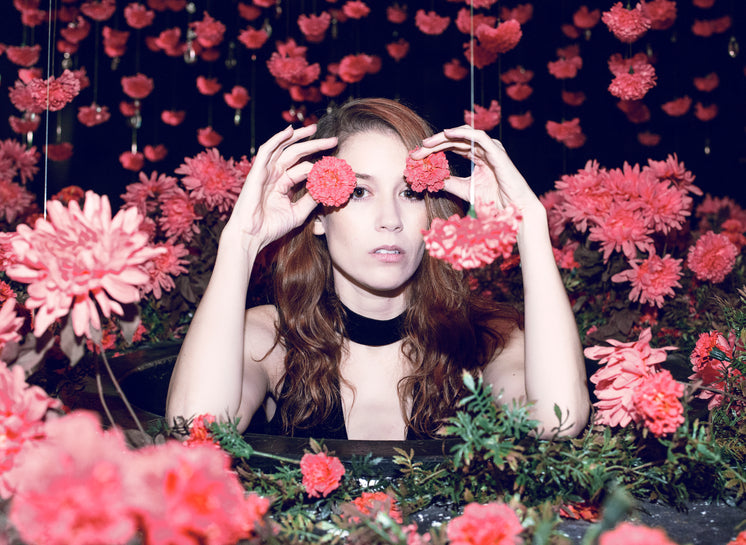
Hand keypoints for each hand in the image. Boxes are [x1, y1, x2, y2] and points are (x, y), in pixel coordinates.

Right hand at [225, 124, 337, 252]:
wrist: (252, 236)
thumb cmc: (271, 227)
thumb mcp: (298, 213)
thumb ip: (312, 200)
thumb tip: (328, 187)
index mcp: (283, 184)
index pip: (304, 168)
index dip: (320, 167)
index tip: (336, 168)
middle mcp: (275, 175)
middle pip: (297, 154)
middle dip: (315, 145)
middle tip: (332, 140)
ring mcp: (266, 172)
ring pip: (283, 148)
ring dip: (298, 137)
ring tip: (314, 129)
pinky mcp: (257, 171)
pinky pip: (267, 150)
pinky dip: (278, 139)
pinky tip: (290, 131)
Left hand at [412, 126, 539, 211]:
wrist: (514, 209)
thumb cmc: (494, 201)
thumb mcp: (465, 190)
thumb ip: (449, 182)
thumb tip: (430, 178)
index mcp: (477, 157)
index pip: (452, 147)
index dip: (434, 150)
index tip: (417, 157)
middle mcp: (484, 150)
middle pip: (454, 140)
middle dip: (434, 145)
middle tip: (417, 151)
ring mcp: (491, 149)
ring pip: (463, 135)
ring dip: (443, 138)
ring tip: (427, 144)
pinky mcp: (497, 151)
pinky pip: (478, 136)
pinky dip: (462, 132)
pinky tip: (446, 134)